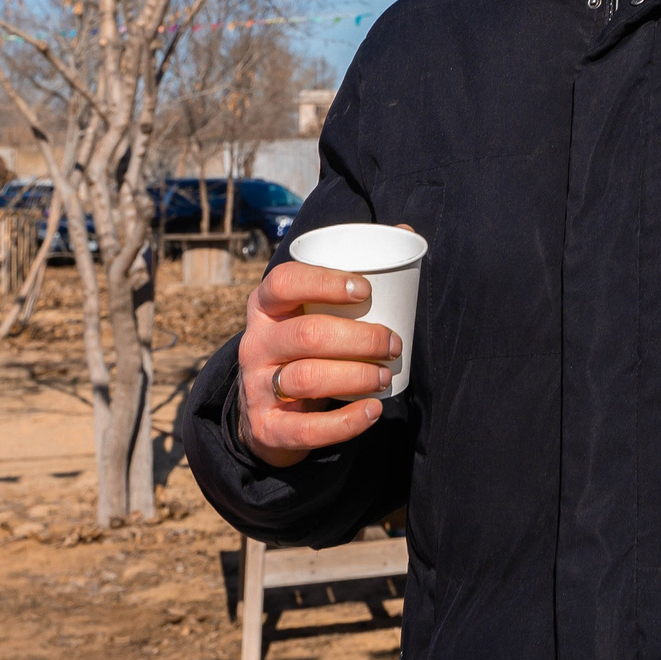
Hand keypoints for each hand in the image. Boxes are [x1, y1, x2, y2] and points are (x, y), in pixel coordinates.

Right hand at [233, 259, 400, 466]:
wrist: (268, 415)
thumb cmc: (304, 349)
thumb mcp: (311, 313)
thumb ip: (350, 277)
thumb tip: (405, 231)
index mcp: (265, 308)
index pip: (283, 283)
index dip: (324, 281)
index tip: (366, 289)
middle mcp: (255, 344)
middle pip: (307, 334)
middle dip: (360, 338)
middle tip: (393, 344)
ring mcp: (257, 387)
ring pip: (307, 378)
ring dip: (357, 376)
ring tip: (385, 376)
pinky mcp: (267, 428)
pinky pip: (307, 428)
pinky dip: (345, 422)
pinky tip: (372, 411)